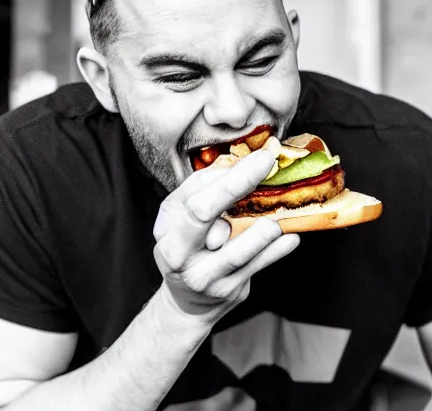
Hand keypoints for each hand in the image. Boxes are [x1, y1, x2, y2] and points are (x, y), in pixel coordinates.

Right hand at [153, 149, 299, 326]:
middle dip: (238, 184)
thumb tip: (236, 165)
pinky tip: (289, 237)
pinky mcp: (229, 290)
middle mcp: (179, 253)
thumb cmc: (188, 248)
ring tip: (276, 217)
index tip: (258, 157)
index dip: (227, 176)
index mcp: (167, 230)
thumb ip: (203, 191)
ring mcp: (204, 275)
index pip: (194, 197)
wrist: (187, 301)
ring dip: (263, 227)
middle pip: (205, 213)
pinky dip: (277, 250)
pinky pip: (258, 266)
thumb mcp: (183, 218)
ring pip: (237, 248)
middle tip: (266, 165)